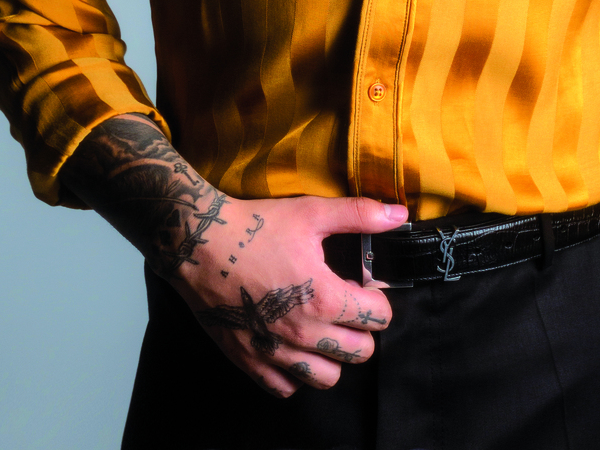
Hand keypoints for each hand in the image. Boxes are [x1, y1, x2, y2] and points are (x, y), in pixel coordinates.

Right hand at [169, 192, 406, 396]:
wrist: (200, 244)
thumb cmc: (255, 227)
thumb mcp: (311, 212)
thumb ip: (360, 215)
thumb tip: (400, 214)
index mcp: (323, 298)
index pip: (378, 319)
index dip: (378, 301)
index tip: (364, 288)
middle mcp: (303, 333)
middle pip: (360, 353)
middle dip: (362, 330)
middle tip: (347, 308)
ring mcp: (275, 352)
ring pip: (327, 379)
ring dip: (333, 357)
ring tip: (324, 330)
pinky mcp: (250, 361)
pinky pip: (285, 388)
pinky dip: (295, 375)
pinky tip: (293, 347)